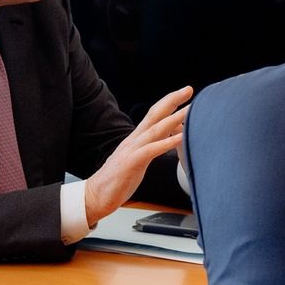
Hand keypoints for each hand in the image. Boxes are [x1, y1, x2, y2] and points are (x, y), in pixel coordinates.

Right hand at [84, 86, 191, 225]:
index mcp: (136, 138)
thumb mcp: (140, 159)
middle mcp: (134, 140)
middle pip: (155, 114)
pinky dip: (166, 143)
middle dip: (172, 100)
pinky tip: (179, 138)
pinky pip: (150, 150)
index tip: (185, 92)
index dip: (169, 102)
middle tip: (189, 89)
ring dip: (174, 118)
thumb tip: (170, 138)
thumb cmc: (118, 179)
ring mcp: (131, 150)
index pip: (154, 114)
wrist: (95, 196)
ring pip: (155, 129)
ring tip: (190, 110)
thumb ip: (153, 146)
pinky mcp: (130, 163)